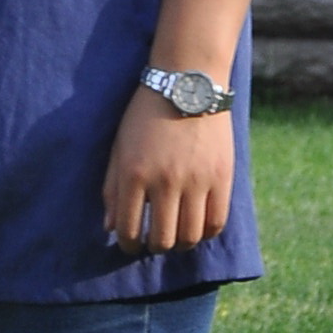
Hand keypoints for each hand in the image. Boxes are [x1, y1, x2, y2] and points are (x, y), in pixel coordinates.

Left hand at [102, 90, 233, 253]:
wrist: (188, 84)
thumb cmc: (145, 116)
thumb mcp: (119, 147)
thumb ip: (112, 188)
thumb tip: (110, 228)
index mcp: (134, 174)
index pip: (129, 230)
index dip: (128, 245)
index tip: (130, 245)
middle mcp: (165, 181)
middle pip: (162, 240)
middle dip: (154, 247)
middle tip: (153, 242)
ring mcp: (196, 181)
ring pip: (190, 236)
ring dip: (180, 244)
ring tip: (175, 236)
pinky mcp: (222, 178)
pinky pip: (216, 222)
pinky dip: (205, 233)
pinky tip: (197, 228)